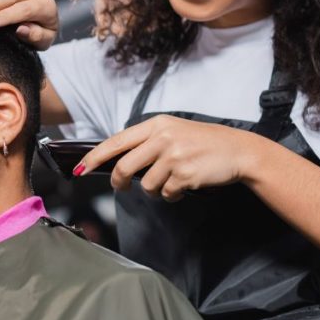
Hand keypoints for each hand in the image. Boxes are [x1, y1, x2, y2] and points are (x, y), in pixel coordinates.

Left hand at [76, 115, 261, 199]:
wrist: (239, 151)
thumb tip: (119, 159)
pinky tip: (185, 185)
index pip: (116, 141)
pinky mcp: (185, 174)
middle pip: (124, 166)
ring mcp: (174, 156)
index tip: (80, 168)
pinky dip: (172, 195)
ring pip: (146, 185)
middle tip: (120, 187)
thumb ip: (148, 141)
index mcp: (156, 125)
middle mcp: (163, 138)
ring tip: (171, 181)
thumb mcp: (174, 131)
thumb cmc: (204, 142)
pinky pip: (166, 194)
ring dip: (155, 190)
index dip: (95, 157)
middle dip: (118, 182)